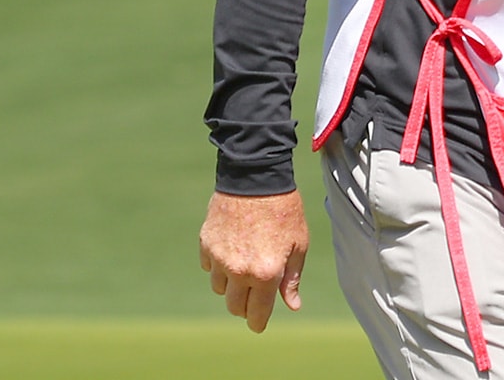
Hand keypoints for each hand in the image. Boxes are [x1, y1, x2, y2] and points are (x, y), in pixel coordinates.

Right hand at [199, 190, 308, 331]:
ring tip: (246, 265)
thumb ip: (292, 278)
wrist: (256, 179)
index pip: (256, 313)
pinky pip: (208, 267)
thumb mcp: (298, 244)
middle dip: (245, 306)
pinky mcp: (205, 245)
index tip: (259, 324)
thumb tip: (291, 305)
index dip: (258, 323)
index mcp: (265, 273)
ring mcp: (218, 258)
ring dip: (231, 284)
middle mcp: (238, 270)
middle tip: (255, 296)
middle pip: (234, 306)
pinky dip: (219, 265)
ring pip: (219, 288)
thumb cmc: (285, 211)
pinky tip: (233, 249)